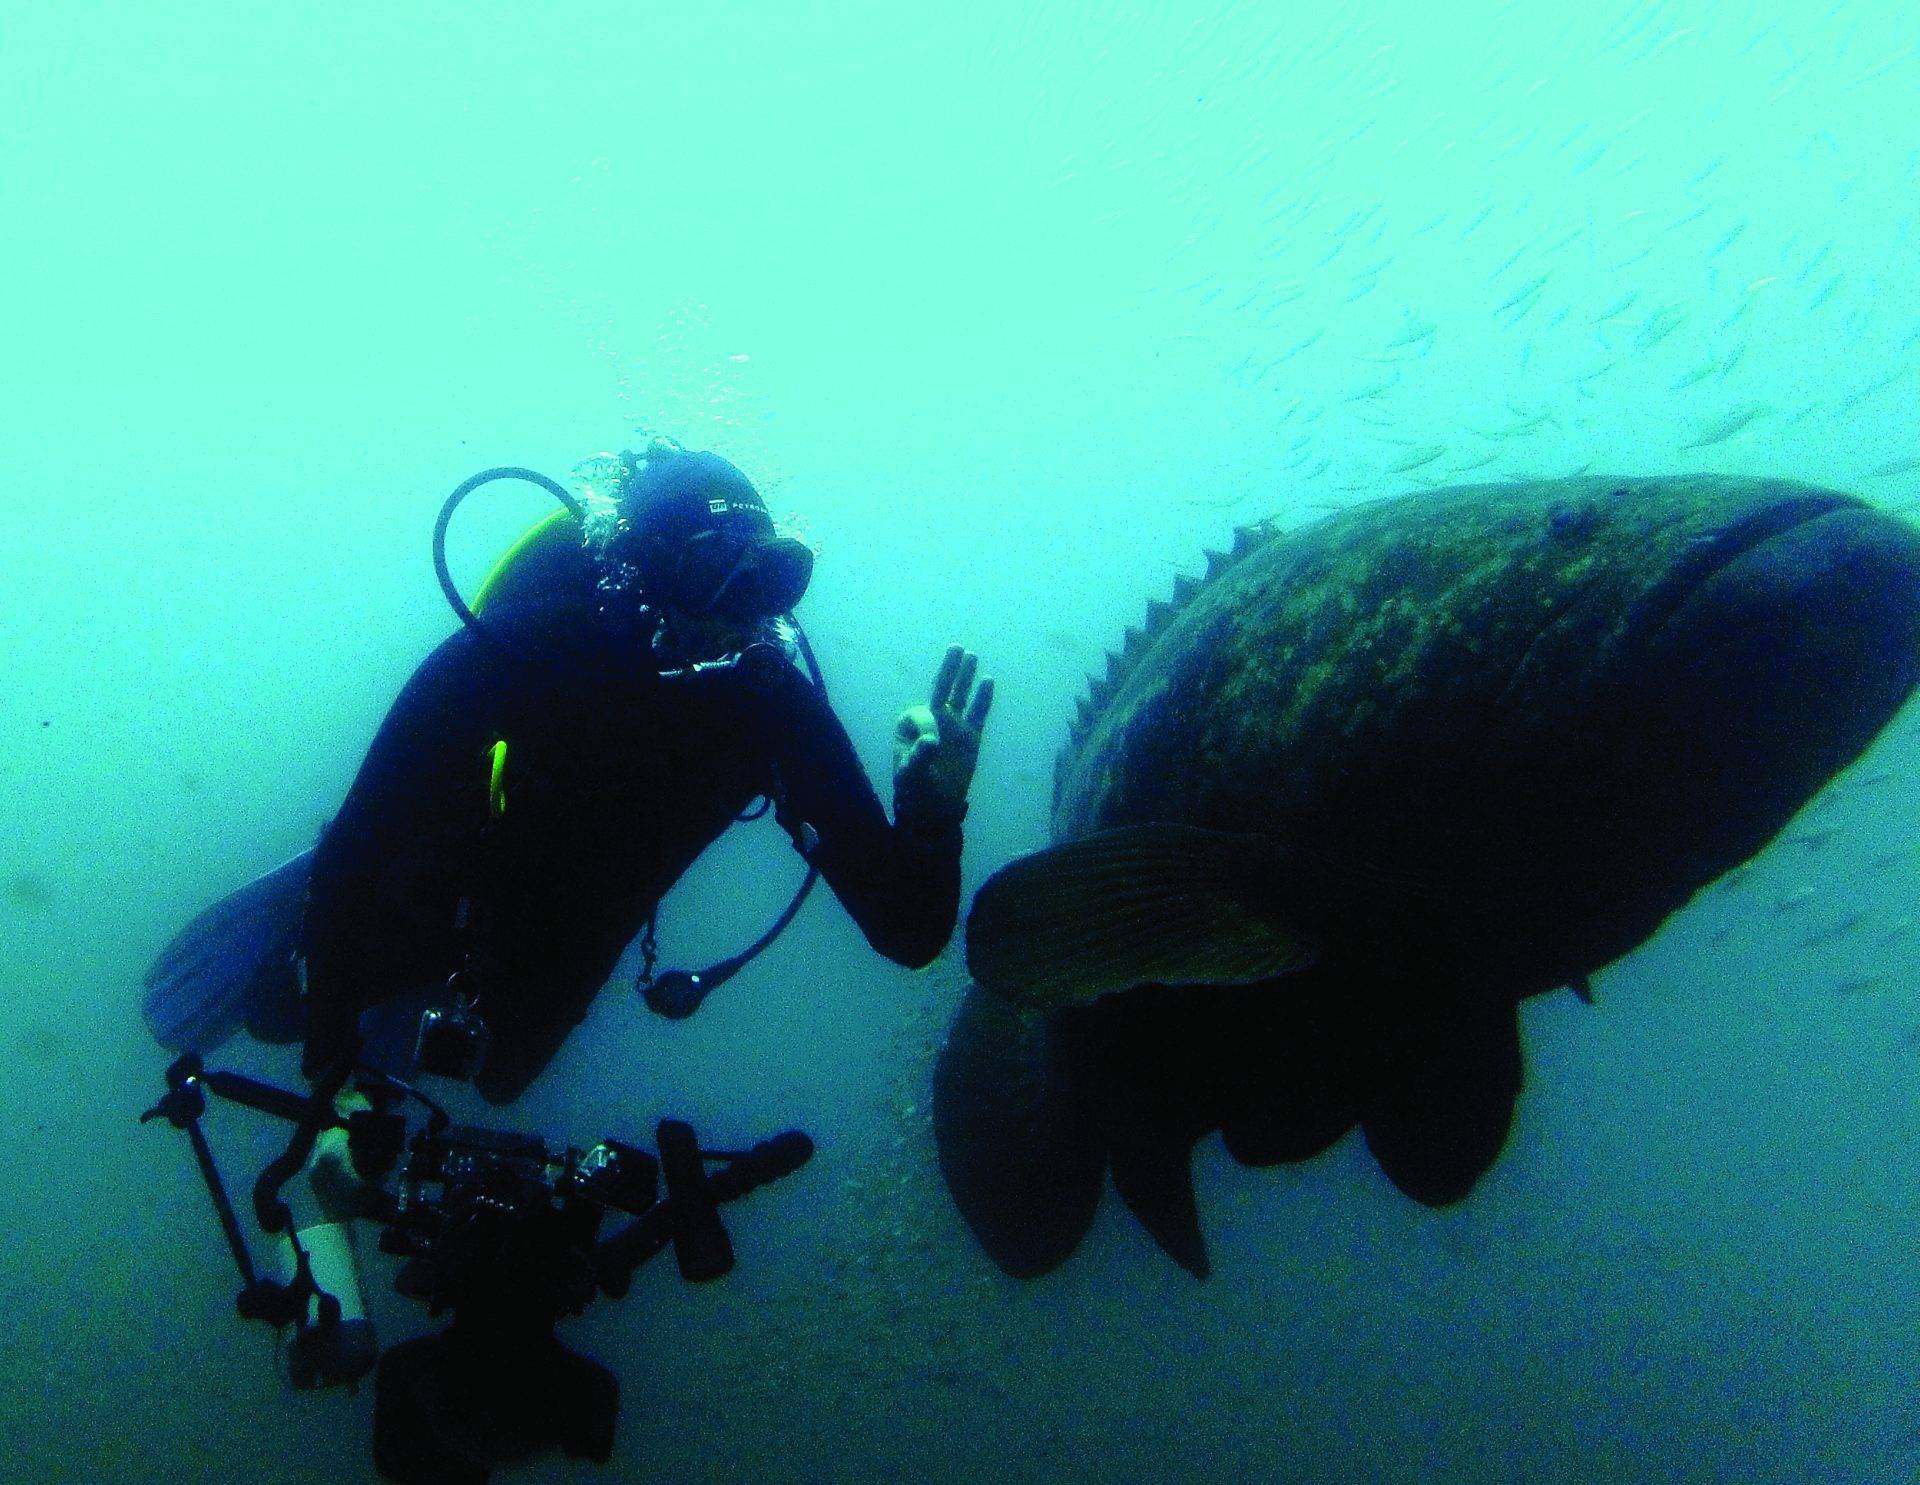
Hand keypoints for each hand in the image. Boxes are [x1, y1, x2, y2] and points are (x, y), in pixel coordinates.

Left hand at [893, 645, 993, 828]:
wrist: (934, 809)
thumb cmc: (915, 792)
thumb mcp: (911, 777)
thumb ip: (919, 758)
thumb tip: (933, 740)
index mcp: (909, 726)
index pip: (923, 715)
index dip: (929, 726)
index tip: (934, 746)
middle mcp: (931, 721)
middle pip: (940, 689)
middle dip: (948, 669)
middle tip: (956, 648)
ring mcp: (952, 727)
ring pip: (959, 696)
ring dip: (964, 677)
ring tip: (970, 655)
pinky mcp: (970, 738)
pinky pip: (977, 714)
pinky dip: (983, 699)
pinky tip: (988, 681)